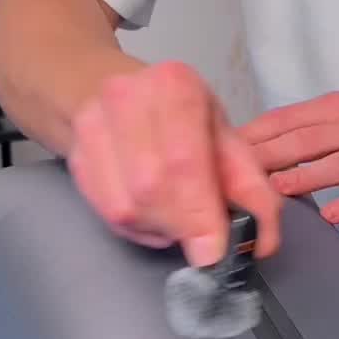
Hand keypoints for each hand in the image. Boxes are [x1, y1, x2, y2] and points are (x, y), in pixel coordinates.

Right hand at [68, 60, 280, 263]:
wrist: (108, 90)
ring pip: (126, 207)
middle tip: (203, 244)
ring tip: (177, 218)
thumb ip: (248, 183)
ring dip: (159, 228)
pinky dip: (137, 227)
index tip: (213, 252)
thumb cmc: (176, 115)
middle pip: (152, 188)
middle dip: (183, 226)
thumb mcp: (223, 135)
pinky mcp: (76, 157)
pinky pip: (107, 213)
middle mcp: (126, 99)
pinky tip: (152, 214)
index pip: (184, 161)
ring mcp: (91, 127)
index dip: (200, 214)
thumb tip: (262, 239)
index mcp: (174, 86)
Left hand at [241, 86, 338, 225]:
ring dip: (301, 179)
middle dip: (265, 158)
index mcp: (337, 107)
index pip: (286, 119)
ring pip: (334, 166)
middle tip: (230, 177)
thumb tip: (260, 140)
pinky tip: (331, 215)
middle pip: (302, 142)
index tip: (221, 151)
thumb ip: (309, 124)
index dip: (253, 136)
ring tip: (271, 193)